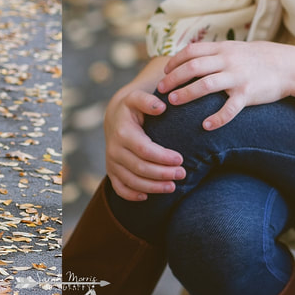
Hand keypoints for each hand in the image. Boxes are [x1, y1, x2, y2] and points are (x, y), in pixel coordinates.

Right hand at [104, 80, 185, 201]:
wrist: (114, 118)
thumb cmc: (131, 108)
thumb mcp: (136, 98)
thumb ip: (148, 101)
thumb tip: (161, 108)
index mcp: (123, 133)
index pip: (144, 150)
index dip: (163, 157)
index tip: (181, 159)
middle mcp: (114, 150)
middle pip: (140, 168)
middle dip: (163, 174)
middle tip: (182, 174)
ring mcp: (112, 162)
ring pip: (132, 181)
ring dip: (153, 187)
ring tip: (173, 186)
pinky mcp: (111, 171)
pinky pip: (120, 188)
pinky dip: (132, 195)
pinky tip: (147, 197)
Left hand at [158, 41, 290, 130]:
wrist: (287, 66)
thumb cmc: (256, 59)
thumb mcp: (234, 49)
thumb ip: (214, 53)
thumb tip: (190, 58)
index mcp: (222, 49)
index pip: (191, 52)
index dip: (174, 62)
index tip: (164, 73)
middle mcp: (227, 60)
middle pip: (193, 67)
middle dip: (173, 78)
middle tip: (161, 90)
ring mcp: (237, 77)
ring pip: (206, 85)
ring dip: (186, 94)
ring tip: (173, 102)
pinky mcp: (248, 93)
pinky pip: (230, 108)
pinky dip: (217, 118)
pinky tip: (206, 126)